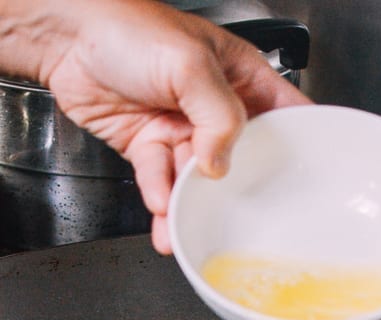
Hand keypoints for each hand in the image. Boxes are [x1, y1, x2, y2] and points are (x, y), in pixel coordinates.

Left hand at [0, 0, 310, 253]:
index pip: (283, 114)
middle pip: (241, 159)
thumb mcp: (190, 64)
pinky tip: (161, 208)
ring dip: (192, 207)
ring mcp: (182, 130)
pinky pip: (161, 181)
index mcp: (240, 76)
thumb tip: (221, 164)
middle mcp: (214, 107)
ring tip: (189, 228)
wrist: (66, 38)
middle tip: (246, 217)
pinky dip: (160, 199)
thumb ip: (218, 116)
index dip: (300, 145)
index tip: (310, 180)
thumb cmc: (127, 27)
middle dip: (241, 191)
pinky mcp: (150, 147)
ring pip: (196, 180)